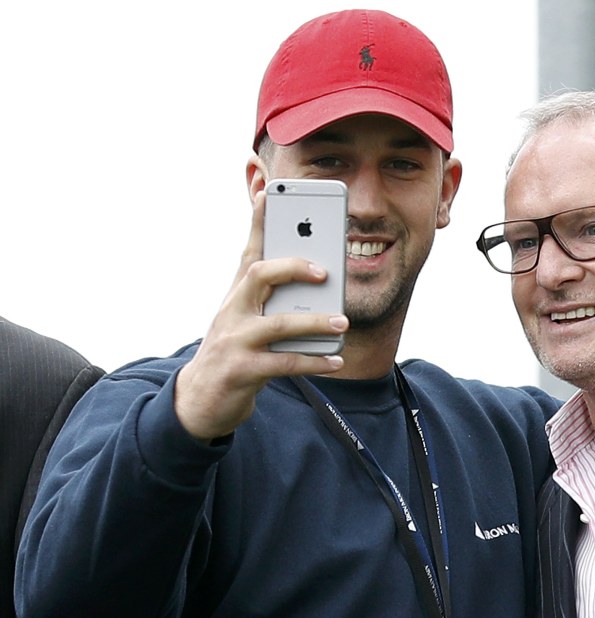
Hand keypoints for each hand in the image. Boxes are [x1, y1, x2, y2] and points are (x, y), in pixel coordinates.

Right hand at [175, 193, 346, 441]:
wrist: (200, 398)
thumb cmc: (234, 349)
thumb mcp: (247, 316)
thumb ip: (273, 295)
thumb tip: (319, 273)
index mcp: (237, 293)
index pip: (249, 250)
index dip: (258, 222)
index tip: (267, 193)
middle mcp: (233, 310)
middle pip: (259, 275)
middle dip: (293, 268)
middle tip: (326, 273)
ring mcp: (235, 340)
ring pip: (277, 324)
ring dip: (314, 322)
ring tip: (343, 322)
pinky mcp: (242, 371)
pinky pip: (284, 363)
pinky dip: (313, 362)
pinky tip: (336, 361)